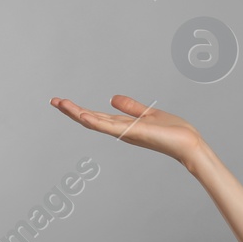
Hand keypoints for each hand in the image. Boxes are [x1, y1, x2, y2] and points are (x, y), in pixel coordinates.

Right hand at [50, 94, 203, 167]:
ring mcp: (126, 133)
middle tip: (53, 101)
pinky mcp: (134, 133)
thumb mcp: (148, 114)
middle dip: (71, 111)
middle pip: (91, 120)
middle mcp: (121, 131)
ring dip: (77, 114)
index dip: (79, 109)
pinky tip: (83, 115)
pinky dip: (97, 122)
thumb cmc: (173, 132)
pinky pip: (111, 128)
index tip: (62, 101)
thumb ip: (130, 107)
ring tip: (61, 104)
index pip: (96, 117)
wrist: (189, 144)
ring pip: (96, 123)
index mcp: (123, 126)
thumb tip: (112, 98)